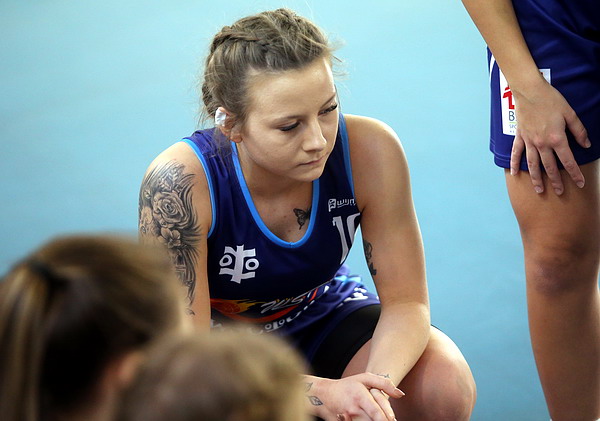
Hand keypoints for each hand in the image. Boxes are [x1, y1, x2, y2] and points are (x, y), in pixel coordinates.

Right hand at [305, 373, 403, 420]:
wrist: (325, 393)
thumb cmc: (348, 385)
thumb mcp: (365, 378)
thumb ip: (384, 384)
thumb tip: (401, 394)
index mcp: (361, 397)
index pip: (376, 412)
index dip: (386, 418)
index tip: (392, 420)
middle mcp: (354, 409)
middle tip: (389, 419)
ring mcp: (348, 419)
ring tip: (378, 416)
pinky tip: (367, 417)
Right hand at [510, 80, 589, 194]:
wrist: (530, 91)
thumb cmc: (551, 100)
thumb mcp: (570, 114)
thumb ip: (579, 131)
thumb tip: (586, 145)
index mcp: (557, 138)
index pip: (568, 161)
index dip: (575, 173)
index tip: (580, 183)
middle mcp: (542, 143)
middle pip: (550, 167)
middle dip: (556, 181)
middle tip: (560, 192)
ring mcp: (529, 141)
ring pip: (533, 164)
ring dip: (536, 178)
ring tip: (540, 189)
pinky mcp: (520, 137)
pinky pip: (516, 153)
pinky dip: (514, 164)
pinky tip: (515, 174)